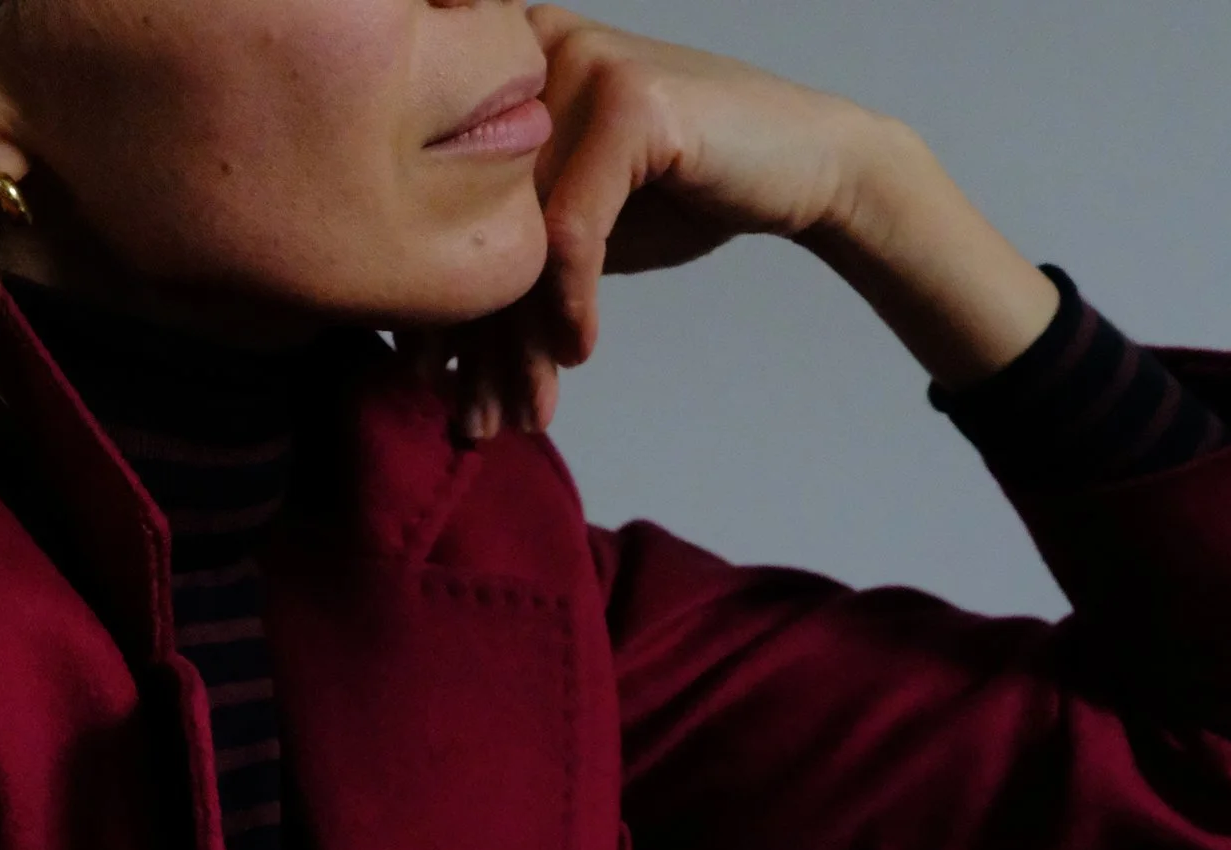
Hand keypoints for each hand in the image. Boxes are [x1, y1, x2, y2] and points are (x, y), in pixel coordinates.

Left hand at [405, 6, 882, 441]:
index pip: (448, 202)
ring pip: (519, 232)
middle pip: (479, 220)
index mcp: (501, 68)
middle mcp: (530, 49)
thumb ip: (507, 253)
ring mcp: (580, 63)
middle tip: (473, 419)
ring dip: (520, 341)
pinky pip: (574, 227)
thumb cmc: (684, 195)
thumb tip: (426, 340)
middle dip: (476, 339)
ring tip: (520, 411)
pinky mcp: (630, 98)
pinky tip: (579, 352)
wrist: (804, 165)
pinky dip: (572, 301)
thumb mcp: (578, 225)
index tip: (432, 383)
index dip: (438, 304)